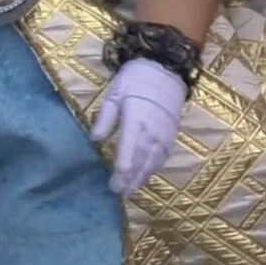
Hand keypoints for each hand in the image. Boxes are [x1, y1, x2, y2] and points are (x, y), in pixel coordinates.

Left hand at [89, 58, 185, 195]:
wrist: (166, 70)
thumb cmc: (136, 80)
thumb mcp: (115, 93)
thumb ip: (106, 118)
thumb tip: (95, 140)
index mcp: (136, 120)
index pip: (129, 150)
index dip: (122, 170)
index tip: (113, 184)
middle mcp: (152, 132)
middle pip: (140, 161)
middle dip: (129, 180)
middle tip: (118, 194)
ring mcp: (164, 136)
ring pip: (152, 163)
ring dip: (141, 179)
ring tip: (129, 192)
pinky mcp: (170, 137)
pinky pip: (162, 158)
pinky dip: (152, 170)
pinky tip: (144, 177)